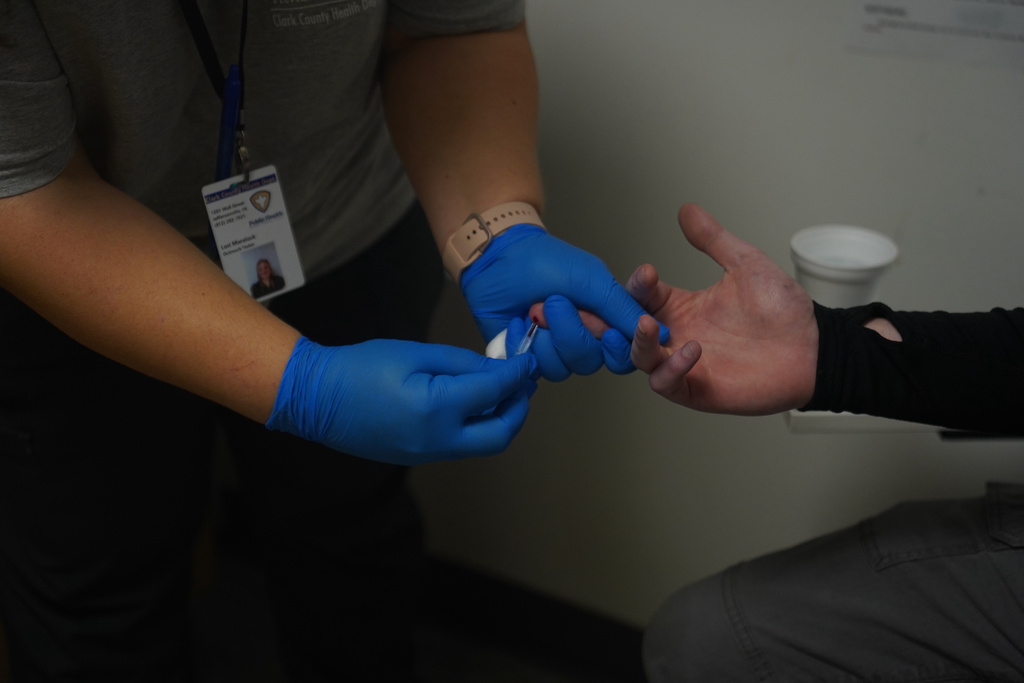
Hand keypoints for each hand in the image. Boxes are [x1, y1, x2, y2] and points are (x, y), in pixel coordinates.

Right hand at [266, 337, 537, 463]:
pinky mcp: (418, 457)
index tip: (528, 361)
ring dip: (500, 421)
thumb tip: (495, 370)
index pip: (494, 393)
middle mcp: (437, 440)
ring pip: (481, 445)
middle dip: (518, 409)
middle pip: (499, 435)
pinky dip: (476, 427)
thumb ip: (460, 363)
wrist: (317, 399)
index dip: (516, 375)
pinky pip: (460, 446)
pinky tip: (474, 405)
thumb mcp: (414, 354)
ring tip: (503, 393)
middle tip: (523, 385)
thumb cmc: (360, 368)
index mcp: (436, 409)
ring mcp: (427, 454)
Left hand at [461, 225, 653, 379]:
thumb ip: (624, 309)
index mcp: (604, 320)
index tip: (606, 332)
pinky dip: (522, 342)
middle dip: (571, 332)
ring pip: (561, 368)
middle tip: (555, 303)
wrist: (497, 258)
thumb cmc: (544, 261)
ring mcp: (553, 349)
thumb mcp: (593, 280)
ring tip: (533, 309)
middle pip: (591, 362)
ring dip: (545, 337)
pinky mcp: (527, 356)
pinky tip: (517, 322)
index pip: (624, 353)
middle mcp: (582, 338)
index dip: (616, 348)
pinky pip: (532, 368)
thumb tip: (661, 335)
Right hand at [628, 204, 817, 414]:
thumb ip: (713, 240)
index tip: (648, 274)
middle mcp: (677, 334)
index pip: (641, 296)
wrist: (813, 349)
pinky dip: (670, 369)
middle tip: (607, 308)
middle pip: (627, 330)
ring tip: (646, 325)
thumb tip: (687, 210)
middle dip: (610, 319)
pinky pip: (667, 383)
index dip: (636, 285)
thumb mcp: (745, 265)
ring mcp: (685, 363)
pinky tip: (690, 349)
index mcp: (682, 307)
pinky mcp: (697, 389)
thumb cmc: (784, 312)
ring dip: (637, 343)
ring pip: (640, 358)